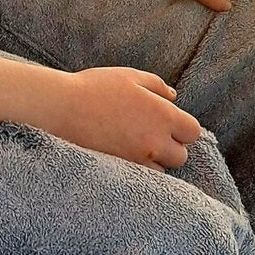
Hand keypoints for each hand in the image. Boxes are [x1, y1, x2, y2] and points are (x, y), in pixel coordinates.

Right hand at [41, 66, 201, 169]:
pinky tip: (122, 155)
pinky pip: (140, 178)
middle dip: (169, 147)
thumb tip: (173, 97)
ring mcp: (138, 159)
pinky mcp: (121, 171)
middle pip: (180, 156)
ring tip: (132, 146)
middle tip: (148, 135)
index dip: (182, 128)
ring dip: (153, 161)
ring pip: (160, 170)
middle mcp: (155, 141)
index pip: (192, 132)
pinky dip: (136, 170)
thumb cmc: (95, 88)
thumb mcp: (130, 76)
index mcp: (163, 115)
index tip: (166, 123)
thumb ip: (157, 86)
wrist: (62, 109)